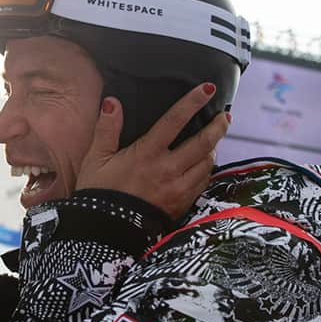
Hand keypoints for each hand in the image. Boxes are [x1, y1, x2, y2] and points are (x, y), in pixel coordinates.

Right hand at [76, 82, 230, 220]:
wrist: (106, 233)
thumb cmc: (99, 193)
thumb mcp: (95, 159)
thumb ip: (106, 129)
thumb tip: (113, 102)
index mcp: (147, 153)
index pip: (175, 121)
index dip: (192, 102)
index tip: (208, 89)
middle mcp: (168, 169)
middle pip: (203, 143)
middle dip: (218, 126)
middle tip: (225, 115)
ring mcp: (178, 188)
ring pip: (207, 163)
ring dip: (214, 148)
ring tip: (214, 139)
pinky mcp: (181, 204)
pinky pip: (202, 183)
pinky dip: (206, 170)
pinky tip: (203, 165)